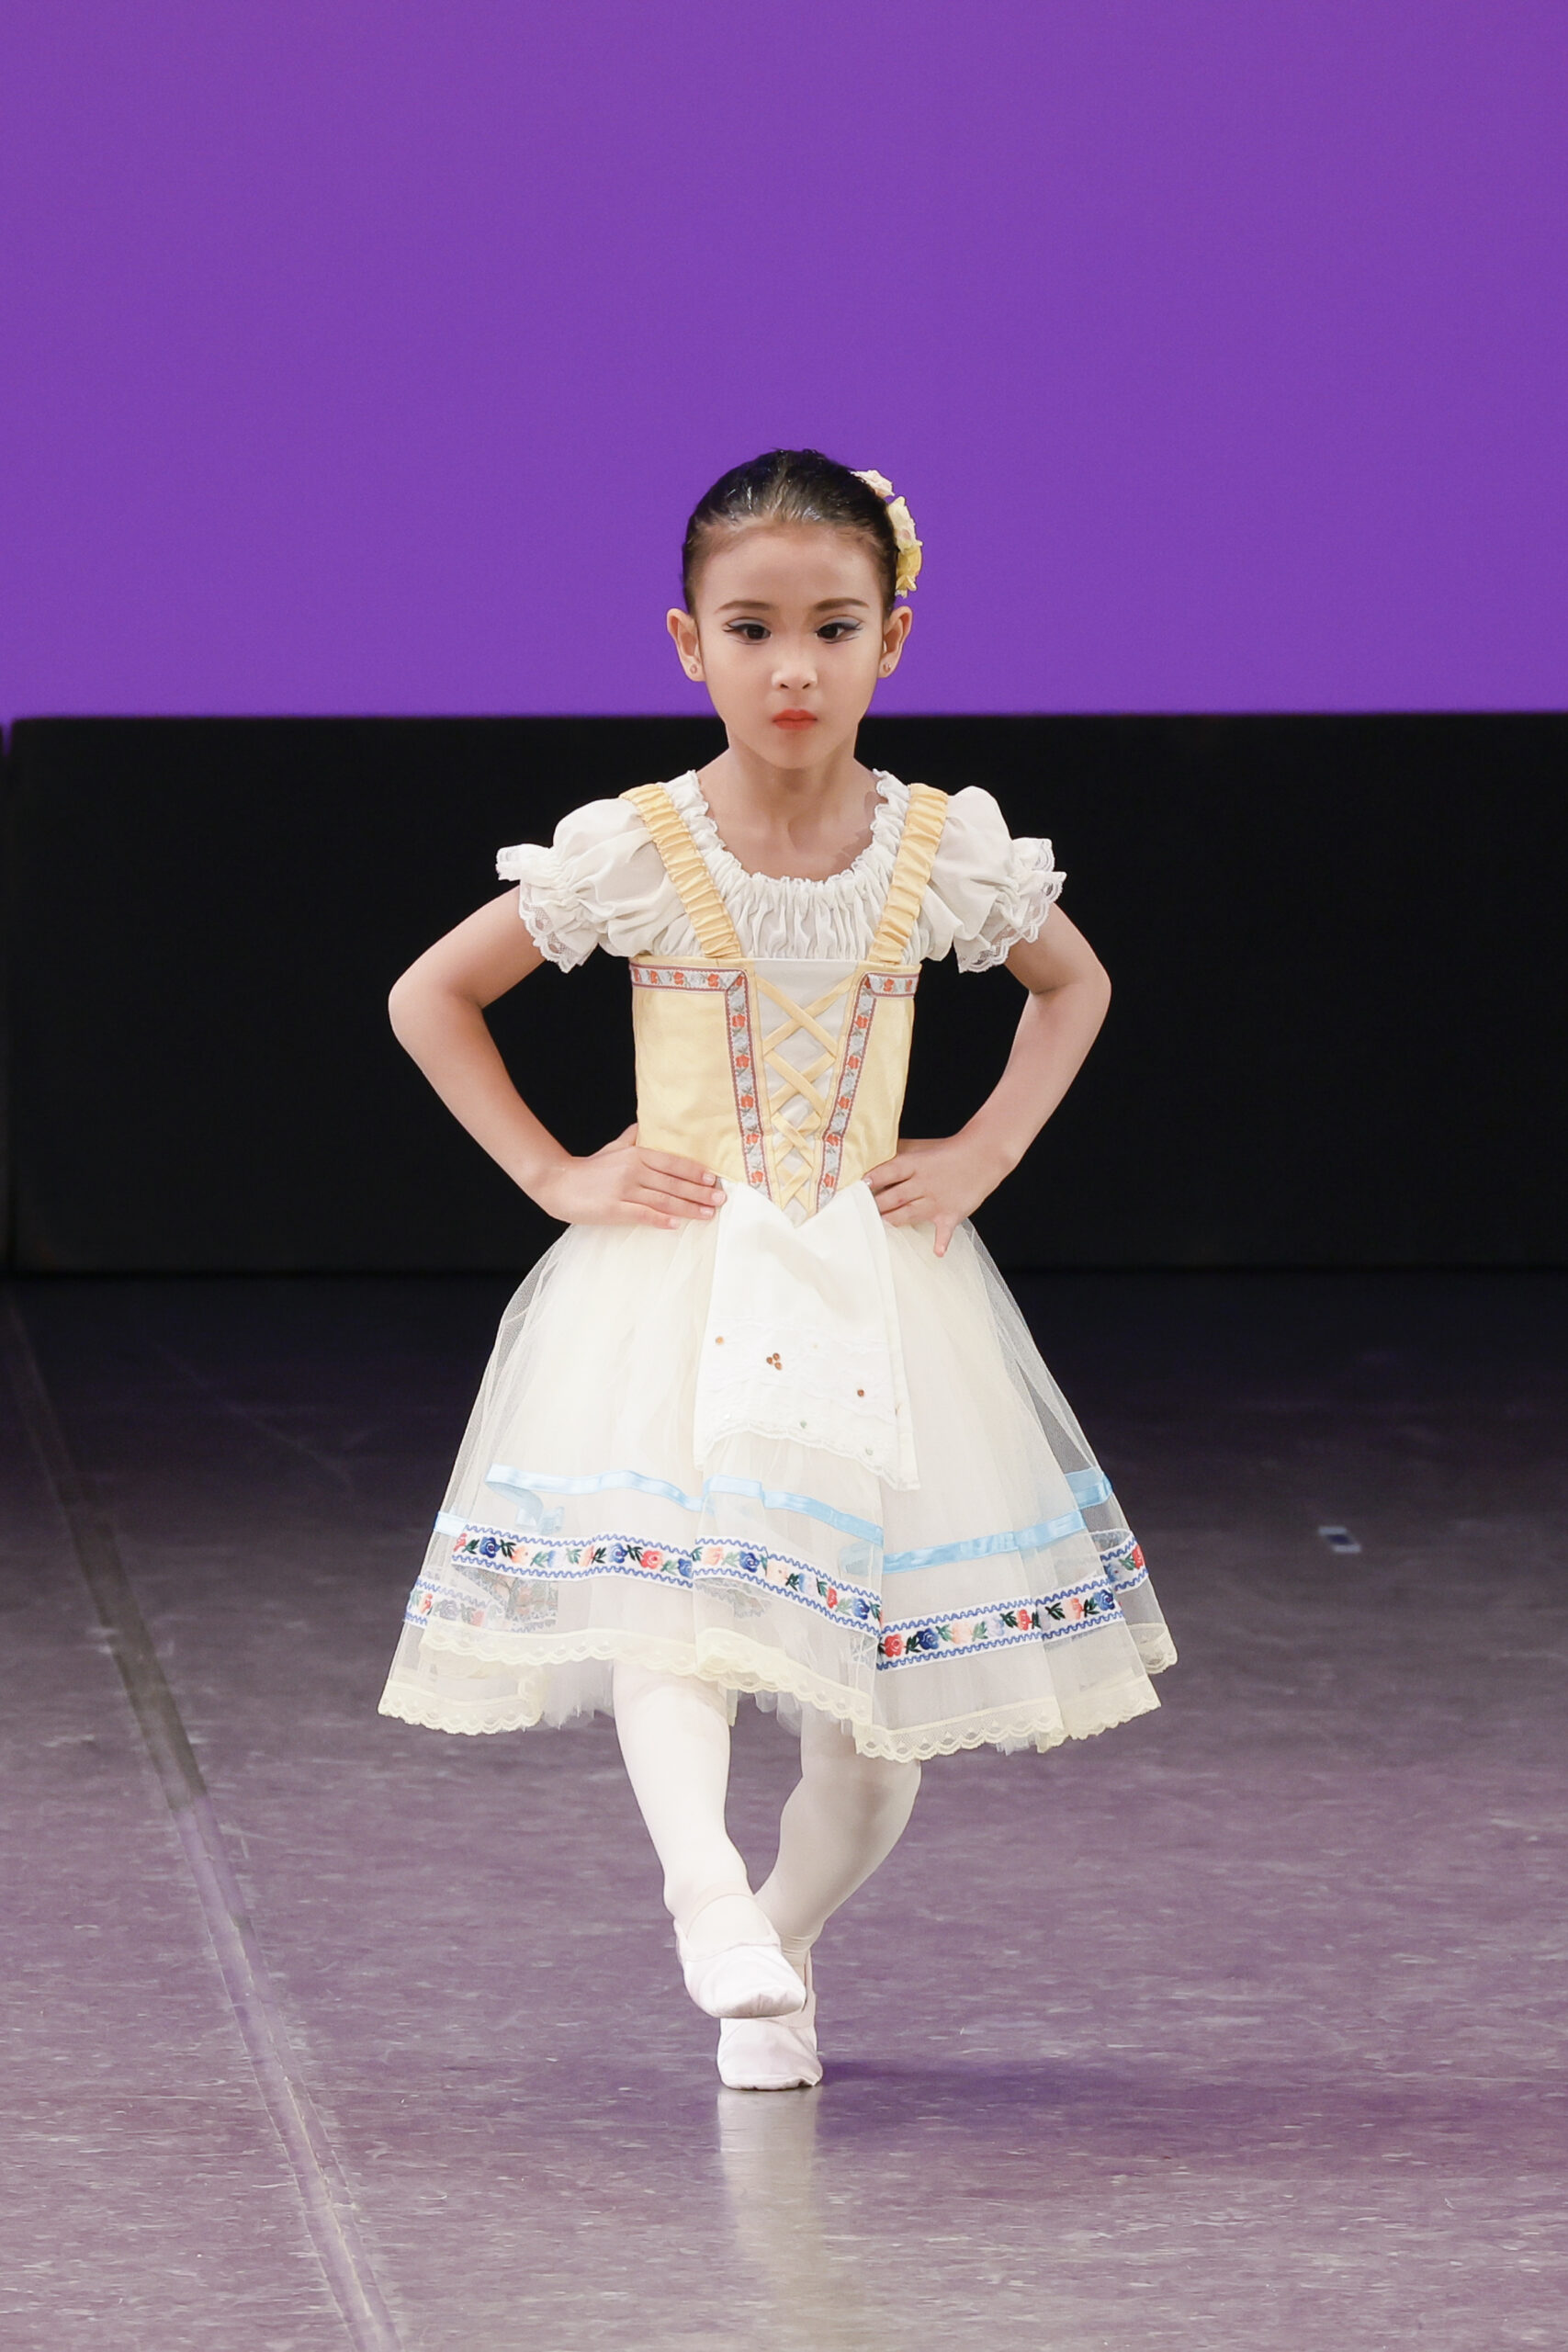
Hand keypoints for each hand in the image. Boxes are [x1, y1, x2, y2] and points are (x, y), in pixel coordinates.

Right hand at [532, 1125, 722, 1230]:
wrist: (557, 1183)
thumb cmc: (588, 1169)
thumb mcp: (612, 1148)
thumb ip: (632, 1138)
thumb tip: (647, 1126)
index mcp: (635, 1154)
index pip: (672, 1162)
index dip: (695, 1171)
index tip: (714, 1178)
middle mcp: (633, 1170)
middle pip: (673, 1182)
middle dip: (700, 1191)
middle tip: (721, 1199)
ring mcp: (623, 1190)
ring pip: (663, 1199)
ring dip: (688, 1207)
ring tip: (708, 1213)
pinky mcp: (613, 1209)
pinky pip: (642, 1214)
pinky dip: (660, 1219)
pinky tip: (676, 1224)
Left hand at [863, 1135, 1010, 1257]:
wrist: (983, 1155)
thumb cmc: (948, 1151)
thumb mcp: (921, 1147)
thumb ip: (898, 1152)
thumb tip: (871, 1154)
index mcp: (915, 1164)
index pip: (888, 1172)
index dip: (872, 1180)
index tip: (857, 1187)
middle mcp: (924, 1183)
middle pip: (894, 1196)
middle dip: (876, 1205)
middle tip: (860, 1212)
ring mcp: (937, 1200)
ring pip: (909, 1214)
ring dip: (893, 1220)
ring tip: (879, 1226)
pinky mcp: (951, 1213)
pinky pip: (945, 1230)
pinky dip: (941, 1241)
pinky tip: (937, 1252)